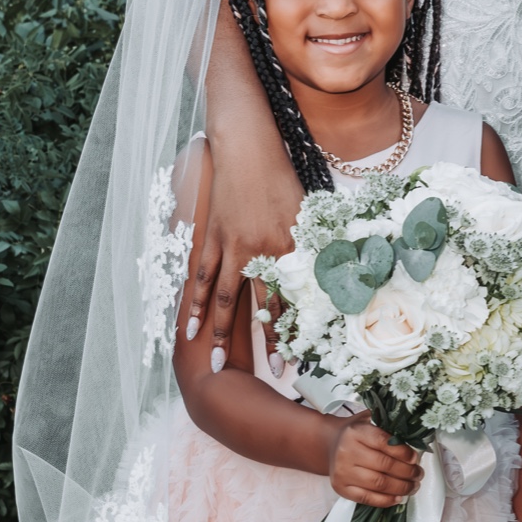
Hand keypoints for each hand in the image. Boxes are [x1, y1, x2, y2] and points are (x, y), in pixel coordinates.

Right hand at [188, 140, 301, 358]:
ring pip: (227, 297)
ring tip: (216, 360)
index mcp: (289, 245)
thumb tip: (329, 275)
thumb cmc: (281, 177)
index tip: (300, 356)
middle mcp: (260, 250)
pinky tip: (191, 324)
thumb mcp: (306, 211)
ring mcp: (232, 245)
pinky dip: (197, 302)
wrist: (248, 148)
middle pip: (263, 305)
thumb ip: (312, 244)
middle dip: (267, 341)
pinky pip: (203, 276)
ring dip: (222, 331)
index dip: (297, 327)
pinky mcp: (212, 237)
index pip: (295, 296)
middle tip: (270, 372)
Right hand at [329, 420, 422, 507]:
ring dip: (401, 487)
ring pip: (378, 484)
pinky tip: (399, 497)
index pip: (383, 442)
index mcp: (355, 432)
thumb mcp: (369, 421)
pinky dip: (386, 500)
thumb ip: (389, 427)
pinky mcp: (341, 488)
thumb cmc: (356, 434)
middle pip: (384, 465)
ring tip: (413, 486)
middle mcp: (346, 452)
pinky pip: (367, 498)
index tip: (415, 458)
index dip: (403, 452)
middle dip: (407, 472)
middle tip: (419, 473)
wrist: (330, 444)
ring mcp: (342, 472)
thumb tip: (415, 441)